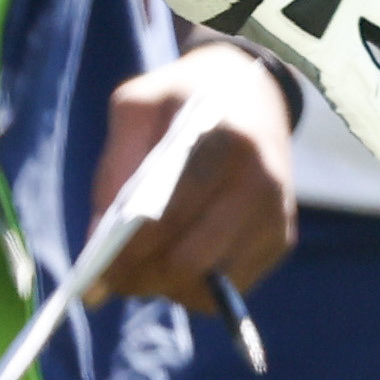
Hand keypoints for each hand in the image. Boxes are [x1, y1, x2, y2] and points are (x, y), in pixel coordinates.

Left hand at [88, 42, 298, 315]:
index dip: (129, 250)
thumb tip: (99, 244)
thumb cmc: (184, 98)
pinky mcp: (282, 239)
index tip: (97, 269)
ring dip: (166, 286)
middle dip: (142, 277)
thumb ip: (115, 167)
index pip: (171, 214)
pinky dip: (193, 286)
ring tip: (142, 265)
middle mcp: (261, 182)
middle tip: (112, 277)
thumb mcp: (138, 105)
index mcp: (227, 140)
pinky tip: (177, 257)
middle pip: (189, 261)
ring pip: (207, 285)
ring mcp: (276, 215)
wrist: (254, 89)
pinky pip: (228, 290)